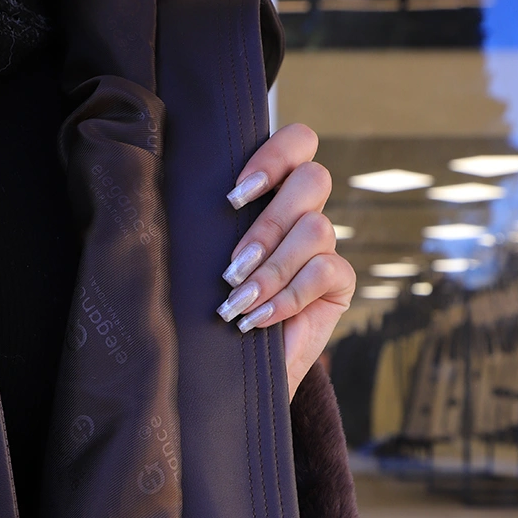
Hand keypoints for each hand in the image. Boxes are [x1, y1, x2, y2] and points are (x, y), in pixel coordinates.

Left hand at [217, 124, 356, 399]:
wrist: (232, 373)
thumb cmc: (211, 310)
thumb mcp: (203, 263)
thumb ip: (209, 226)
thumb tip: (178, 200)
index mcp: (272, 194)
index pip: (298, 143)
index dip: (273, 157)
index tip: (232, 198)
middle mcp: (303, 213)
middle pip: (312, 179)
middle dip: (268, 223)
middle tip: (232, 266)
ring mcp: (324, 247)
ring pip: (316, 228)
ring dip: (272, 268)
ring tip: (238, 302)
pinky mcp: (339, 283)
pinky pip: (325, 270)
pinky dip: (288, 296)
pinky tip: (259, 320)